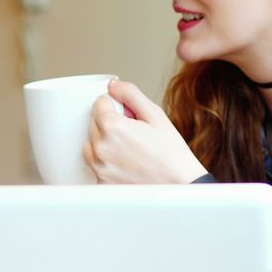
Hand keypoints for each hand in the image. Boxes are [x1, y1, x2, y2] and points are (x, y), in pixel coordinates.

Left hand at [83, 79, 206, 183]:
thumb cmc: (171, 154)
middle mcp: (101, 148)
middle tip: (134, 133)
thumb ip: (130, 94)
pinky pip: (96, 165)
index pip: (99, 103)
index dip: (116, 106)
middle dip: (110, 123)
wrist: (180, 186)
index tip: (129, 115)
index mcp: (112, 127)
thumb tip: (113, 85)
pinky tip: (126, 164)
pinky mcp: (101, 183)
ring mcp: (99, 167)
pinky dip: (106, 161)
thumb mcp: (155, 115)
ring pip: (91, 144)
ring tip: (129, 148)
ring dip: (104, 142)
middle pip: (94, 123)